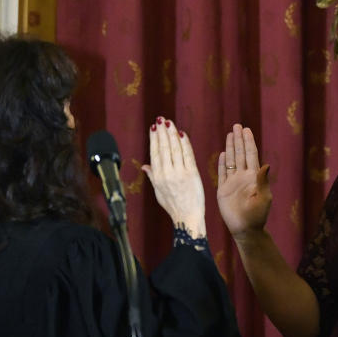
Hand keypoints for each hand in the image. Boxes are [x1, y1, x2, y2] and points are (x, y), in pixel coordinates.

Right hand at [142, 117, 205, 235]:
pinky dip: (185, 143)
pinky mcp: (192, 174)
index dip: (154, 139)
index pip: (154, 153)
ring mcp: (180, 173)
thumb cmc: (173, 205)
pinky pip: (188, 155)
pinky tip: (182, 134)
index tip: (153, 127)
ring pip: (175, 149)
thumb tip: (145, 166)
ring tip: (169, 123)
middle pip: (163, 148)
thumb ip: (152, 176)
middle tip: (161, 119)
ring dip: (172, 134)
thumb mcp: (159, 192)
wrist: (187, 217)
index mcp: (158, 177)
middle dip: (162, 132)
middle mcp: (167, 173)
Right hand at [217, 123, 271, 238]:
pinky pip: (222, 173)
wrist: (245, 229)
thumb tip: (265, 165)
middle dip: (239, 139)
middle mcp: (243, 177)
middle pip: (240, 153)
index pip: (251, 155)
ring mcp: (233, 182)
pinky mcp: (223, 189)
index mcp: (254, 177)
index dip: (248, 142)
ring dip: (230, 147)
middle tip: (237, 125)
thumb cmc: (257, 215)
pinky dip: (222, 163)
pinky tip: (222, 153)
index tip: (246, 130)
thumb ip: (262, 181)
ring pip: (231, 160)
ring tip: (230, 134)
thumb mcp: (264, 198)